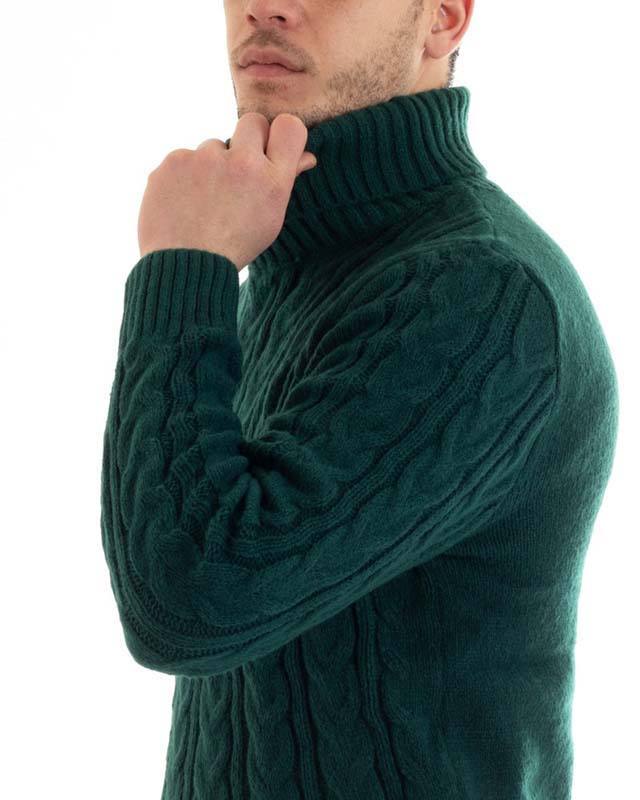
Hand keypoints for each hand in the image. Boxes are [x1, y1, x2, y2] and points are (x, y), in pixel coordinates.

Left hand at [137, 113, 317, 270]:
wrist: (185, 268)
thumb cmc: (232, 248)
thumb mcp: (270, 220)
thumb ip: (285, 181)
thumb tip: (306, 156)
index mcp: (272, 180)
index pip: (289, 126)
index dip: (278, 135)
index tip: (269, 148)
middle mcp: (242, 163)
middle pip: (251, 122)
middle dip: (246, 140)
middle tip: (236, 172)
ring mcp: (204, 158)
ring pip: (212, 147)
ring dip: (210, 166)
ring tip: (203, 203)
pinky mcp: (173, 161)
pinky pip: (183, 159)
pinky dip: (183, 178)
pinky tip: (182, 204)